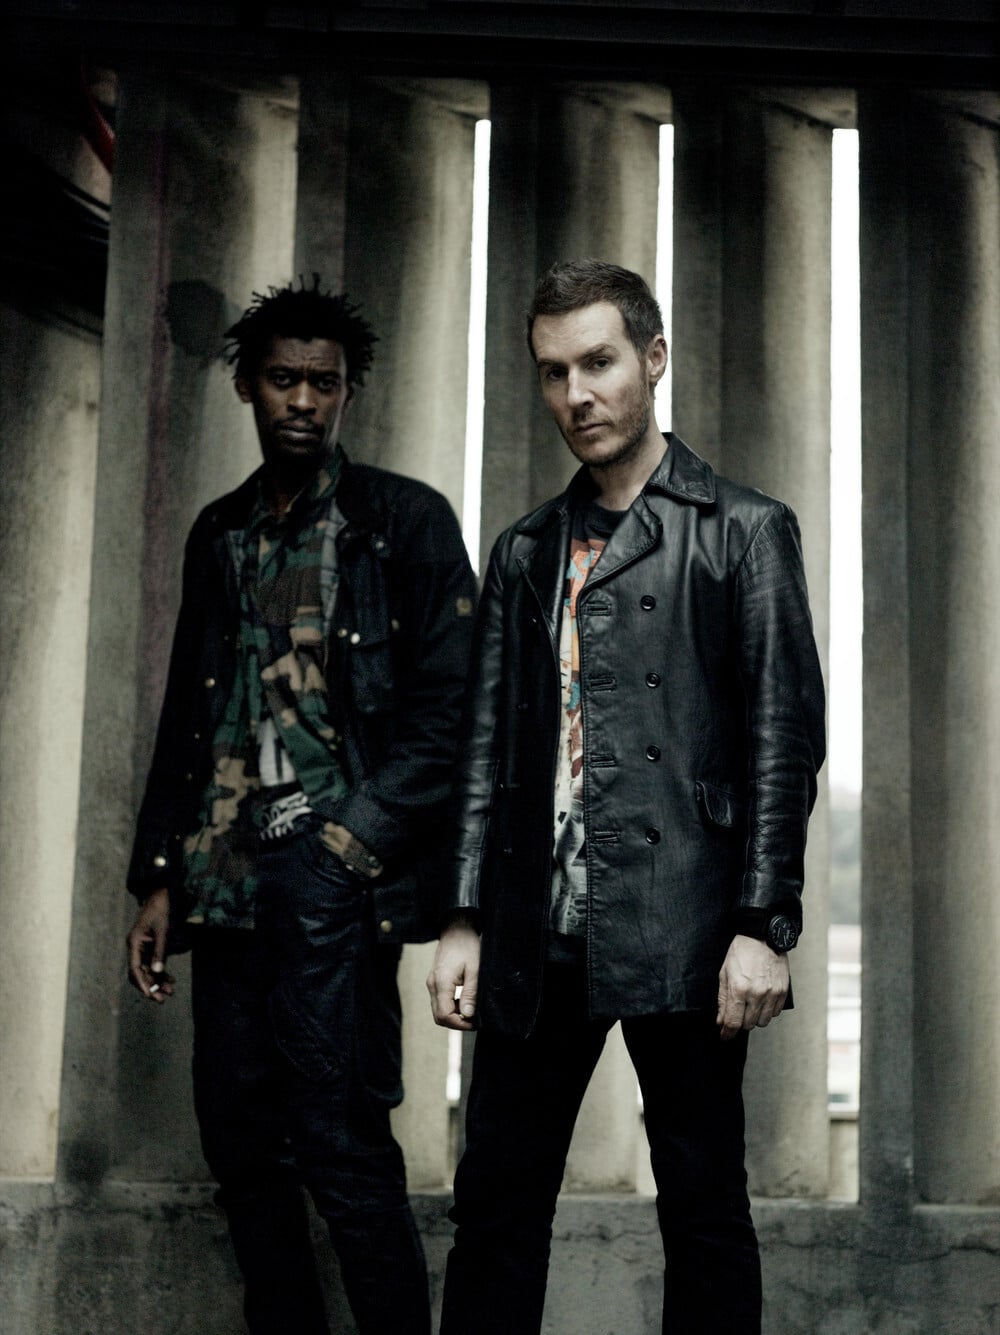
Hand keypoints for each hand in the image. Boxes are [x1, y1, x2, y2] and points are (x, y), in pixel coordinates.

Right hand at [127, 888, 175, 1003]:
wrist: (161, 894)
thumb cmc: (160, 909)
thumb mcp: (162, 930)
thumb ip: (160, 950)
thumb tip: (158, 971)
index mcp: (134, 943)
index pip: (135, 969)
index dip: (142, 983)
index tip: (150, 995)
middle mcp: (135, 947)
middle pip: (140, 973)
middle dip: (151, 986)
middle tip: (162, 999)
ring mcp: (142, 947)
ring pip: (148, 970)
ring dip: (157, 981)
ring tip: (169, 992)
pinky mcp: (150, 946)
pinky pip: (153, 963)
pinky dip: (161, 972)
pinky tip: (170, 980)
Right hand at [426, 914, 480, 1030]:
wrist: (456, 930)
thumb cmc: (467, 946)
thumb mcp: (475, 970)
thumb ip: (471, 993)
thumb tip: (468, 1015)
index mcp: (441, 983)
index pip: (444, 1015)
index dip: (459, 1024)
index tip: (474, 1023)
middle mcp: (432, 985)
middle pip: (439, 1016)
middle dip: (456, 1022)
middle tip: (473, 1020)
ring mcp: (432, 983)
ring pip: (438, 1010)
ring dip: (454, 1015)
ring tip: (471, 1009)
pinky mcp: (435, 981)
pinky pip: (439, 1001)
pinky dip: (451, 1006)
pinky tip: (464, 1000)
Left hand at [716, 934, 788, 1040]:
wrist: (763, 936)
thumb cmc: (741, 952)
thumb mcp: (724, 973)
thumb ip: (723, 1000)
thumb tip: (721, 1021)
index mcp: (739, 989)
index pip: (734, 1022)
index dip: (728, 1033)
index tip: (725, 1036)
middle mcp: (757, 994)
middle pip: (748, 1025)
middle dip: (740, 1022)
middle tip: (737, 1013)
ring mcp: (772, 993)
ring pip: (763, 1022)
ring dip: (755, 1018)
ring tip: (750, 1005)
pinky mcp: (783, 991)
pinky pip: (775, 1013)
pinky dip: (767, 1011)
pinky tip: (762, 1001)